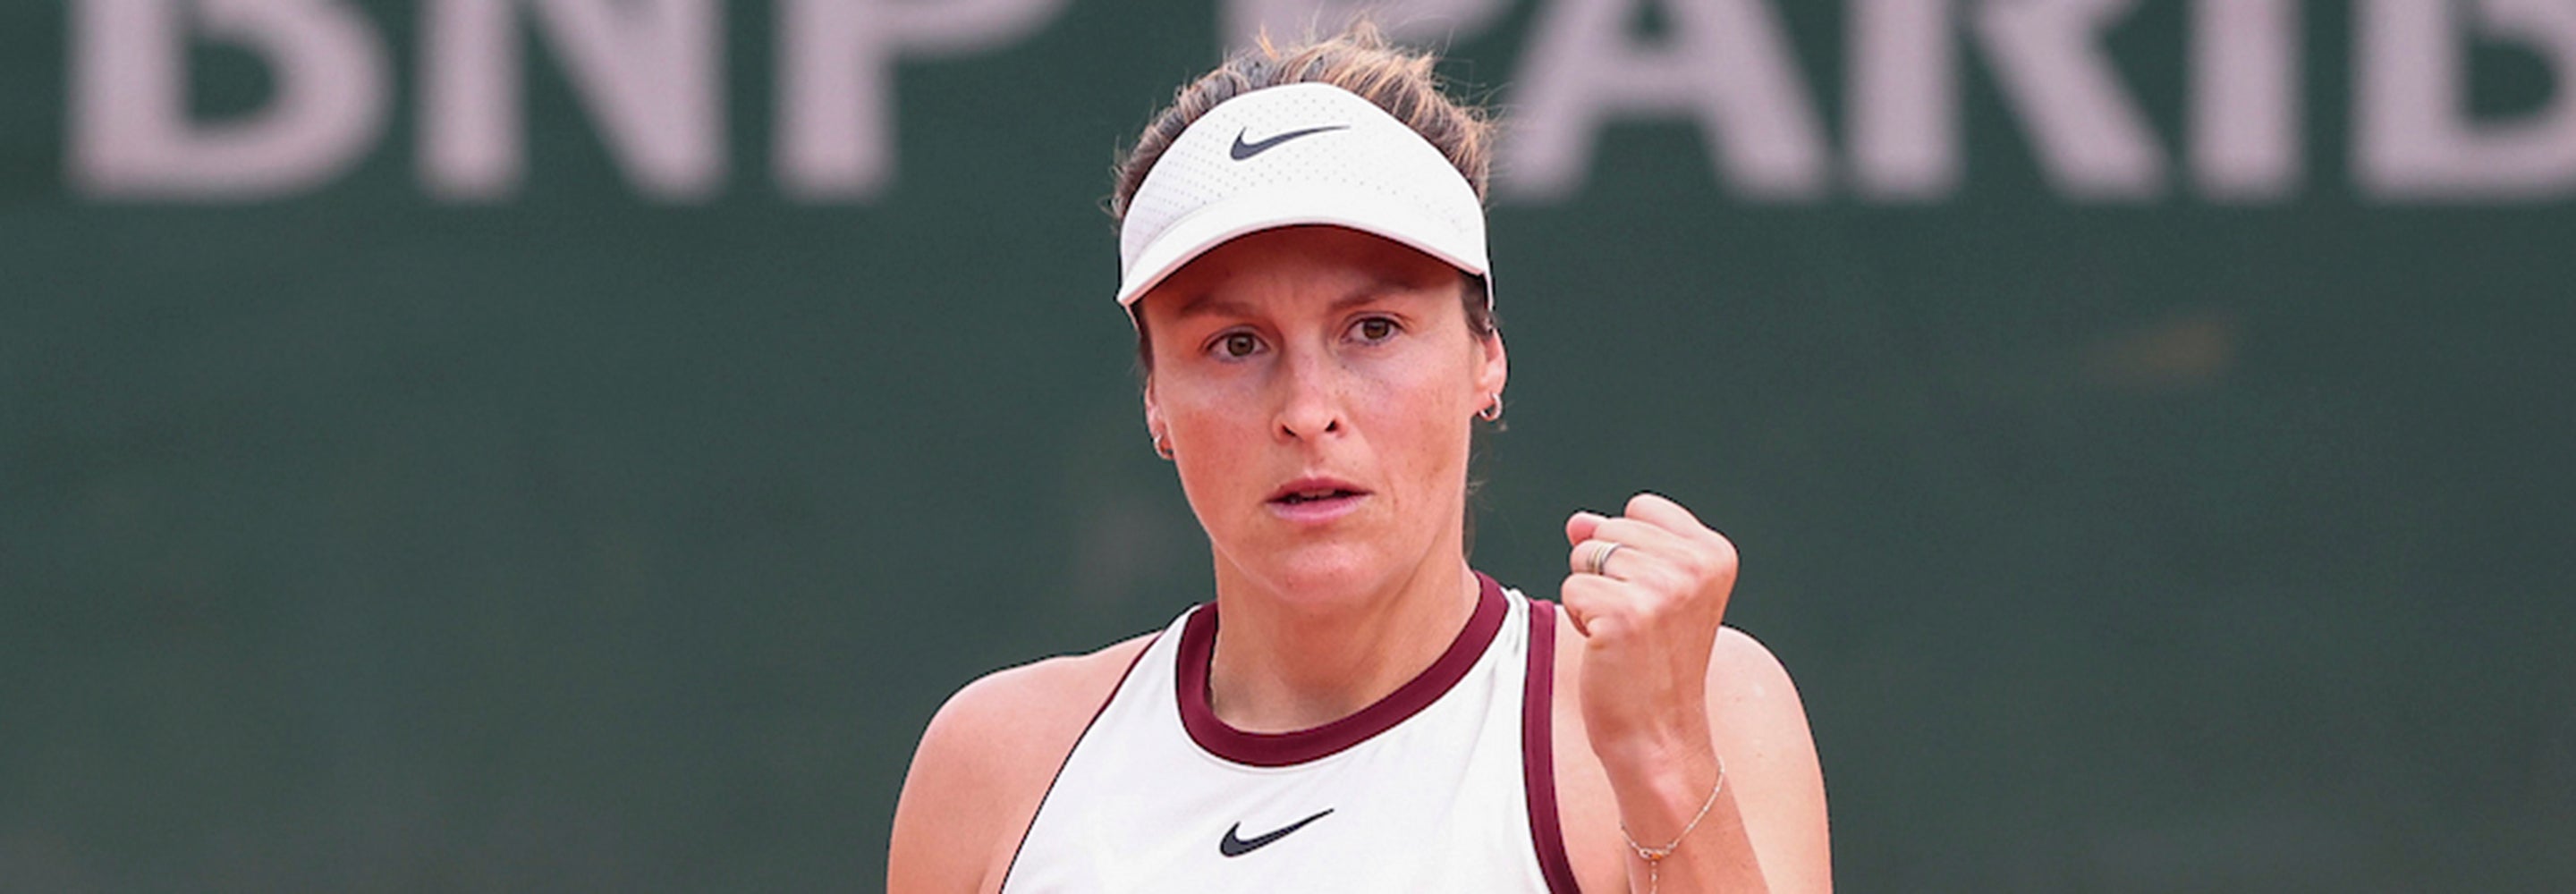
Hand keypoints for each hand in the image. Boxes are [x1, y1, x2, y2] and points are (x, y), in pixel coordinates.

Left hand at [1562, 492, 1739, 767]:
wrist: (1659, 733)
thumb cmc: (1653, 664)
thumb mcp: (1652, 592)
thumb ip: (1620, 544)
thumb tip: (1578, 521)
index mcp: (1715, 552)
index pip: (1640, 507)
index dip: (1628, 550)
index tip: (1652, 597)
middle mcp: (1696, 565)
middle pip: (1608, 529)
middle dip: (1605, 573)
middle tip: (1636, 623)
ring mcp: (1663, 588)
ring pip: (1584, 556)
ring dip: (1590, 596)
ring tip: (1622, 634)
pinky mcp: (1626, 613)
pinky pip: (1571, 588)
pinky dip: (1578, 618)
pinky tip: (1607, 648)